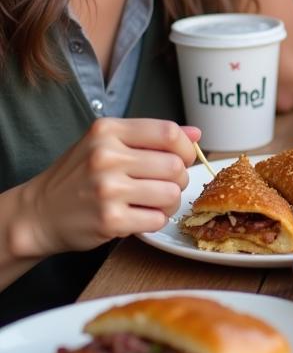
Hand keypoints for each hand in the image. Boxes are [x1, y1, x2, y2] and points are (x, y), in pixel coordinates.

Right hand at [11, 119, 199, 259]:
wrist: (37, 213)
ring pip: (171, 193)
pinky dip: (156, 220)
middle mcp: (107, 157)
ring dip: (171, 201)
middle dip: (180, 178)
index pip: (168, 132)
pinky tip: (142, 216)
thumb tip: (195, 133)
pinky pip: (156, 220)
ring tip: (156, 201)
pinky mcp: (109, 220)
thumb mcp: (107, 143)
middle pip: (174, 166)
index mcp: (109, 131)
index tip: (183, 157)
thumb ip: (151, 136)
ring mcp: (107, 190)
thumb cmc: (78, 175)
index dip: (185, 147)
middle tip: (168, 183)